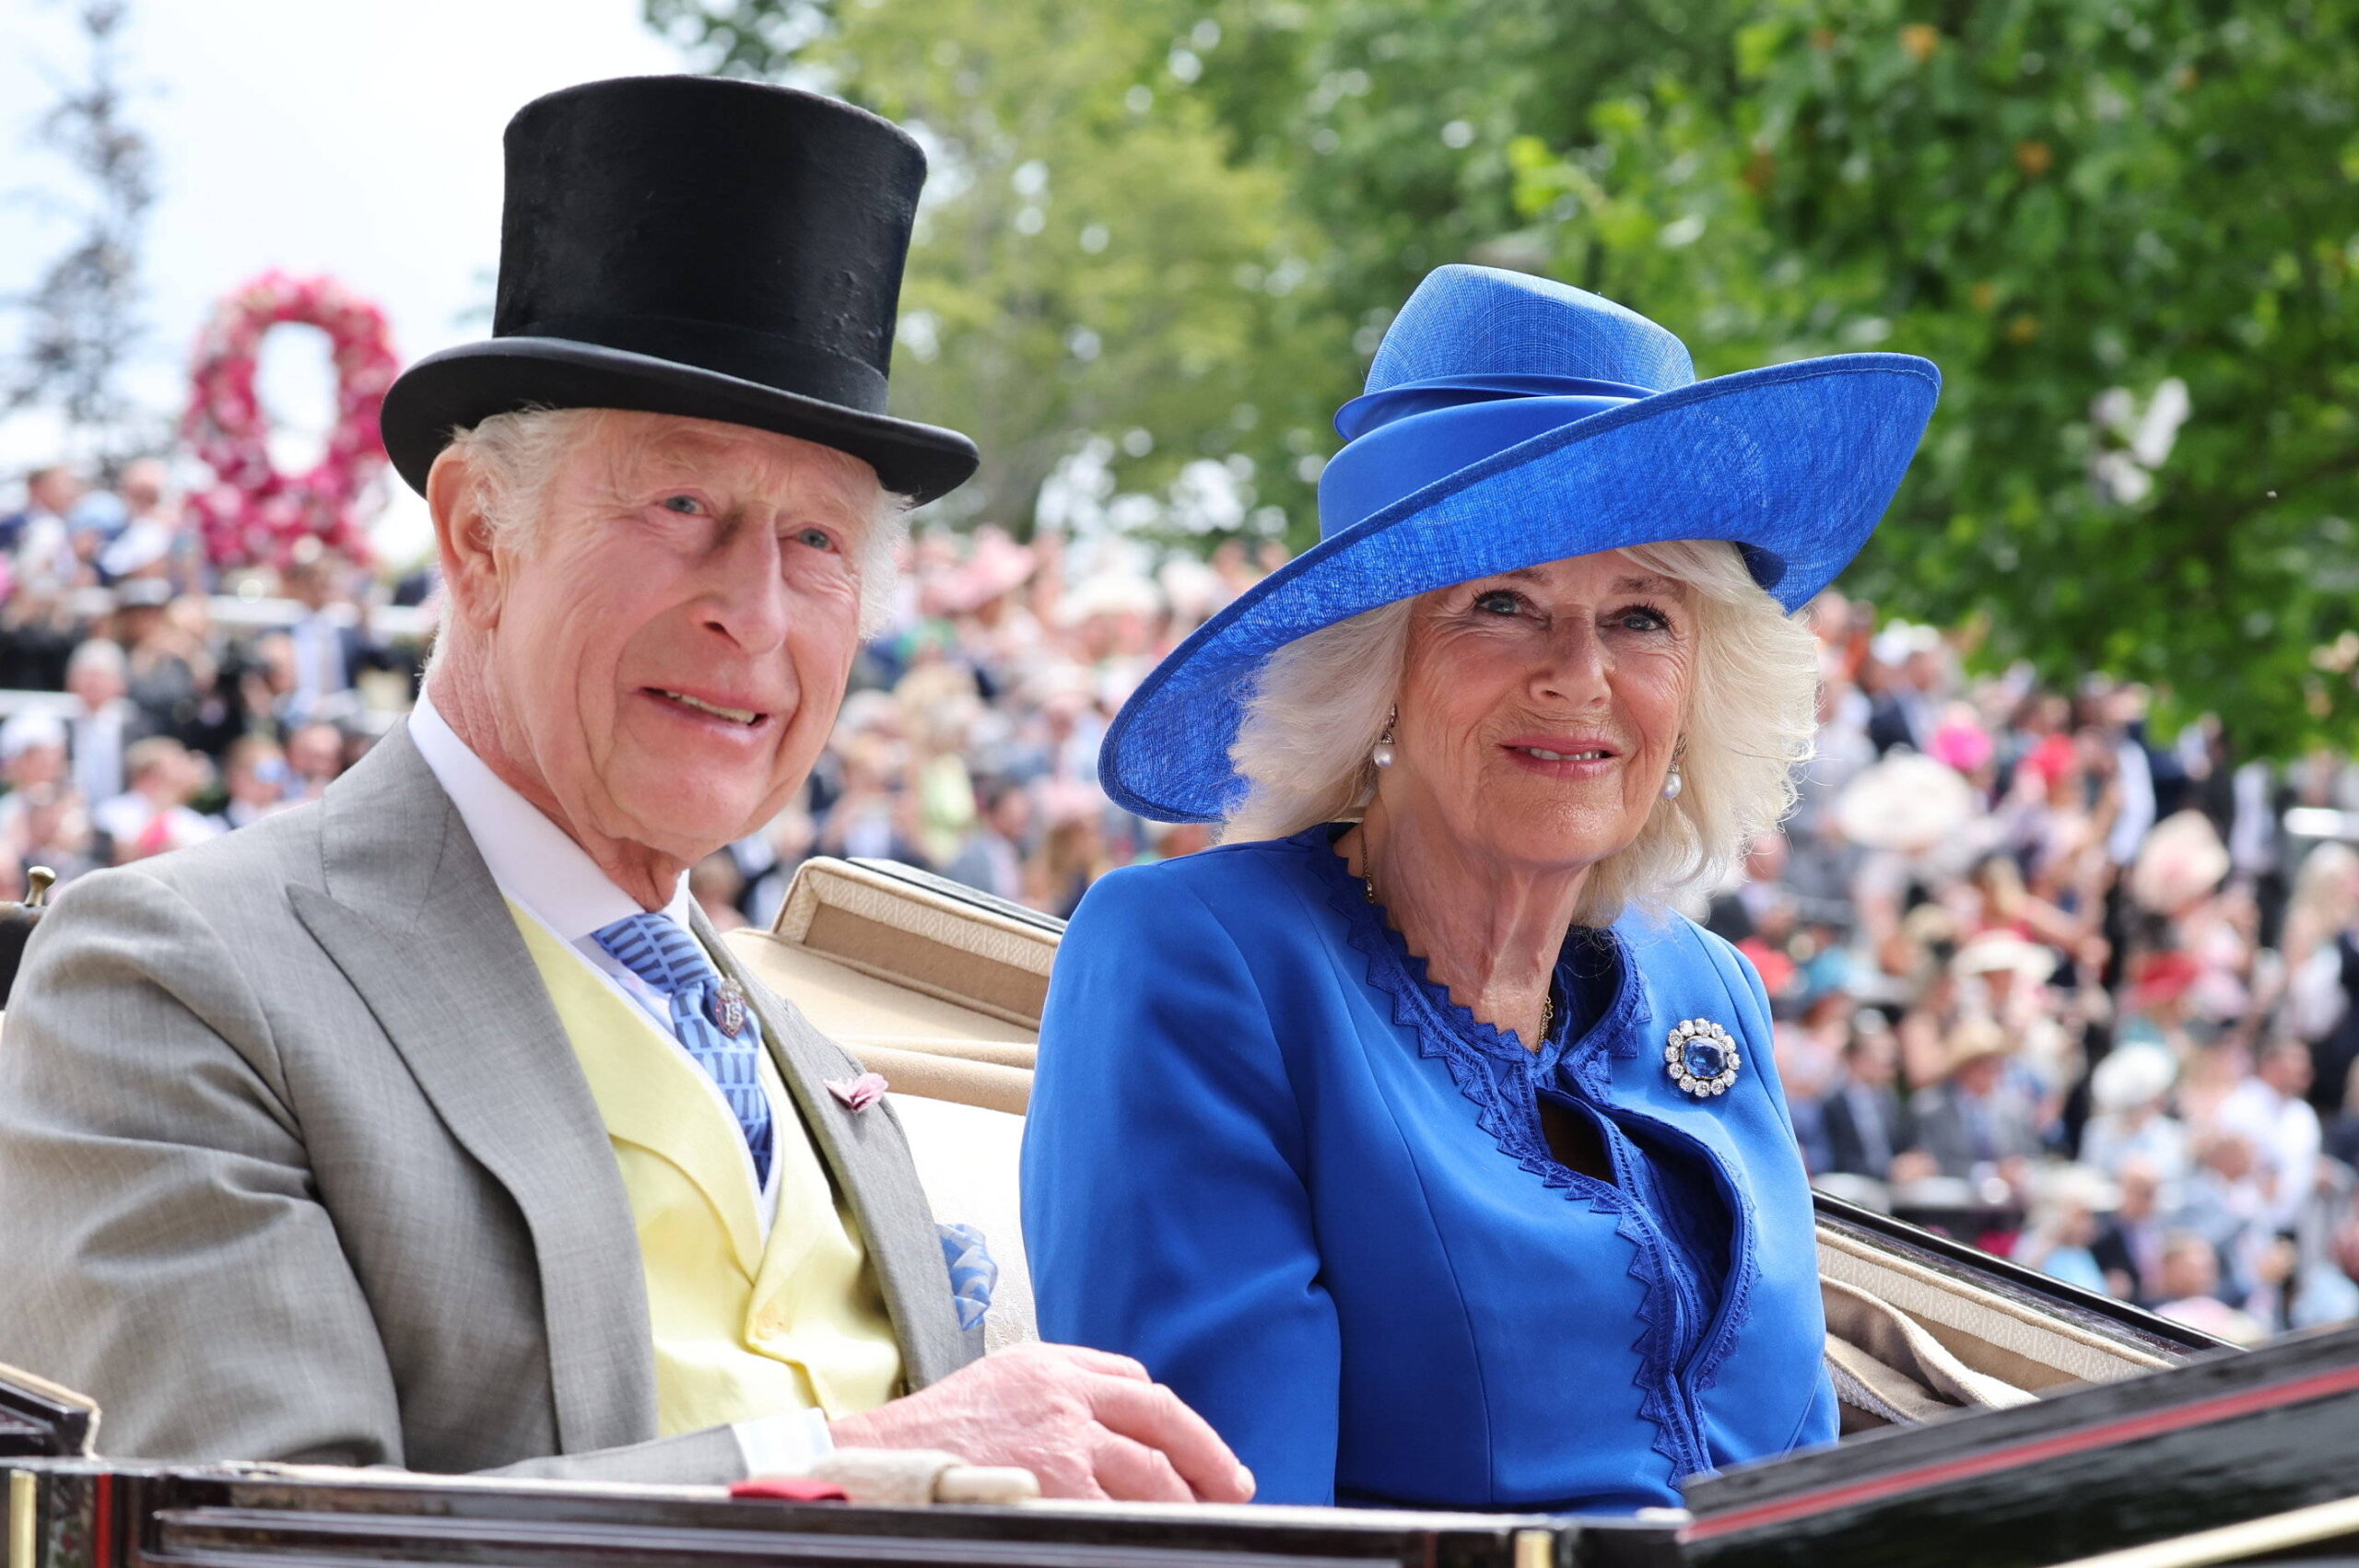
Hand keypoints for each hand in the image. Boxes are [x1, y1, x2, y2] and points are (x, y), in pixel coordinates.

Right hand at [828, 1341, 1253, 1503]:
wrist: (870, 1464)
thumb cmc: (926, 1437)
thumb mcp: (994, 1386)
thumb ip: (1052, 1392)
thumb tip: (1111, 1430)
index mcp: (1049, 1362)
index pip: (1136, 1382)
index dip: (1177, 1421)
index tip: (1197, 1449)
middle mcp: (1064, 1393)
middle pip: (1162, 1420)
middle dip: (1207, 1458)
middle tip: (1232, 1488)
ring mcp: (1063, 1442)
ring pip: (1152, 1474)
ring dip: (1183, 1503)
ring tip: (1197, 1523)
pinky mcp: (1056, 1489)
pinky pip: (1118, 1514)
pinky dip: (1140, 1527)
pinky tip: (1149, 1538)